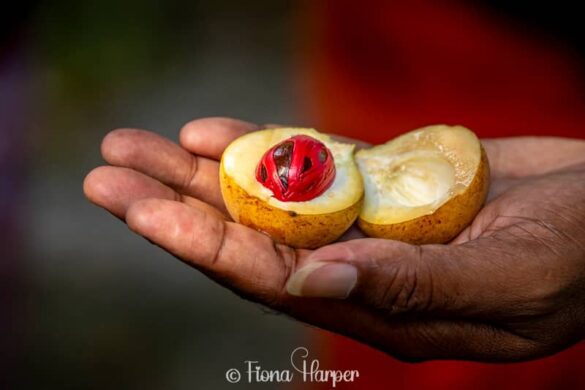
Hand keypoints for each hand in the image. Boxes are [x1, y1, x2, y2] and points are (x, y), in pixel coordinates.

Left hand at [84, 118, 584, 361]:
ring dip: (200, 170)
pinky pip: (308, 160)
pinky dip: (263, 143)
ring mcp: (364, 218)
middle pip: (246, 232)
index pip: (267, 275)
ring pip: (265, 191)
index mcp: (375, 305)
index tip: (135, 211)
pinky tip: (213, 133)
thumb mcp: (507, 283)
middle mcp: (354, 265)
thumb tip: (311, 283)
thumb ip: (408, 289)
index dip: (197, 244)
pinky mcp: (382, 179)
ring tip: (138, 144)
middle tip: (108, 170)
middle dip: (173, 203)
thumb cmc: (578, 257)